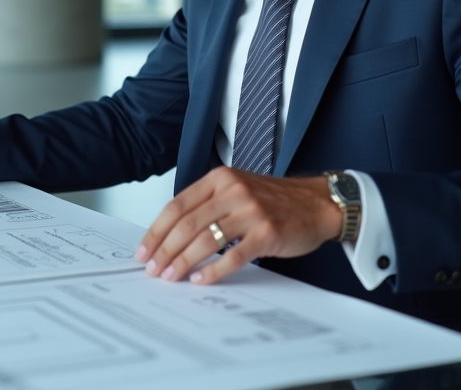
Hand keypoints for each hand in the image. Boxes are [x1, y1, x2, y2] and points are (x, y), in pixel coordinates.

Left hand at [136, 167, 341, 284]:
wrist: (316, 203)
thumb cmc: (274, 201)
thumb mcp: (236, 189)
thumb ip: (207, 205)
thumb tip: (171, 236)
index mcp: (219, 179)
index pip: (176, 206)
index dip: (156, 231)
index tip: (144, 251)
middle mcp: (233, 191)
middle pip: (187, 224)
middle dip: (165, 251)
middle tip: (153, 270)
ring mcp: (251, 211)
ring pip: (206, 240)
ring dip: (183, 262)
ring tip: (171, 277)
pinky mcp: (267, 232)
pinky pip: (233, 255)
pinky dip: (214, 270)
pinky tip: (201, 280)